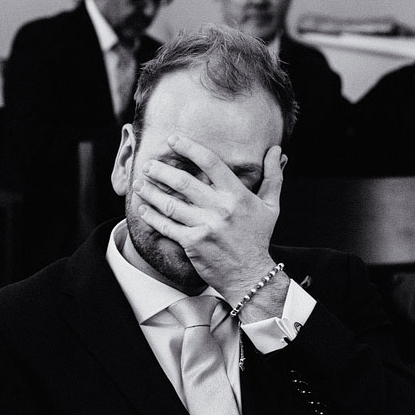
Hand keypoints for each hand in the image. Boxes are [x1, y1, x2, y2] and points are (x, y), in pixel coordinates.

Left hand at [134, 135, 287, 303]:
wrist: (249, 274)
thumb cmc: (258, 237)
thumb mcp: (271, 205)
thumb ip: (273, 176)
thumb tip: (276, 149)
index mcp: (237, 195)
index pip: (211, 163)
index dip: (189, 148)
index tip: (173, 140)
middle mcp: (220, 208)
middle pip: (184, 182)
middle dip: (162, 171)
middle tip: (148, 164)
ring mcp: (205, 226)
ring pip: (171, 204)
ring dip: (151, 193)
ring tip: (139, 184)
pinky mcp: (192, 243)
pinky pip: (167, 226)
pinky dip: (152, 217)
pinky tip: (142, 209)